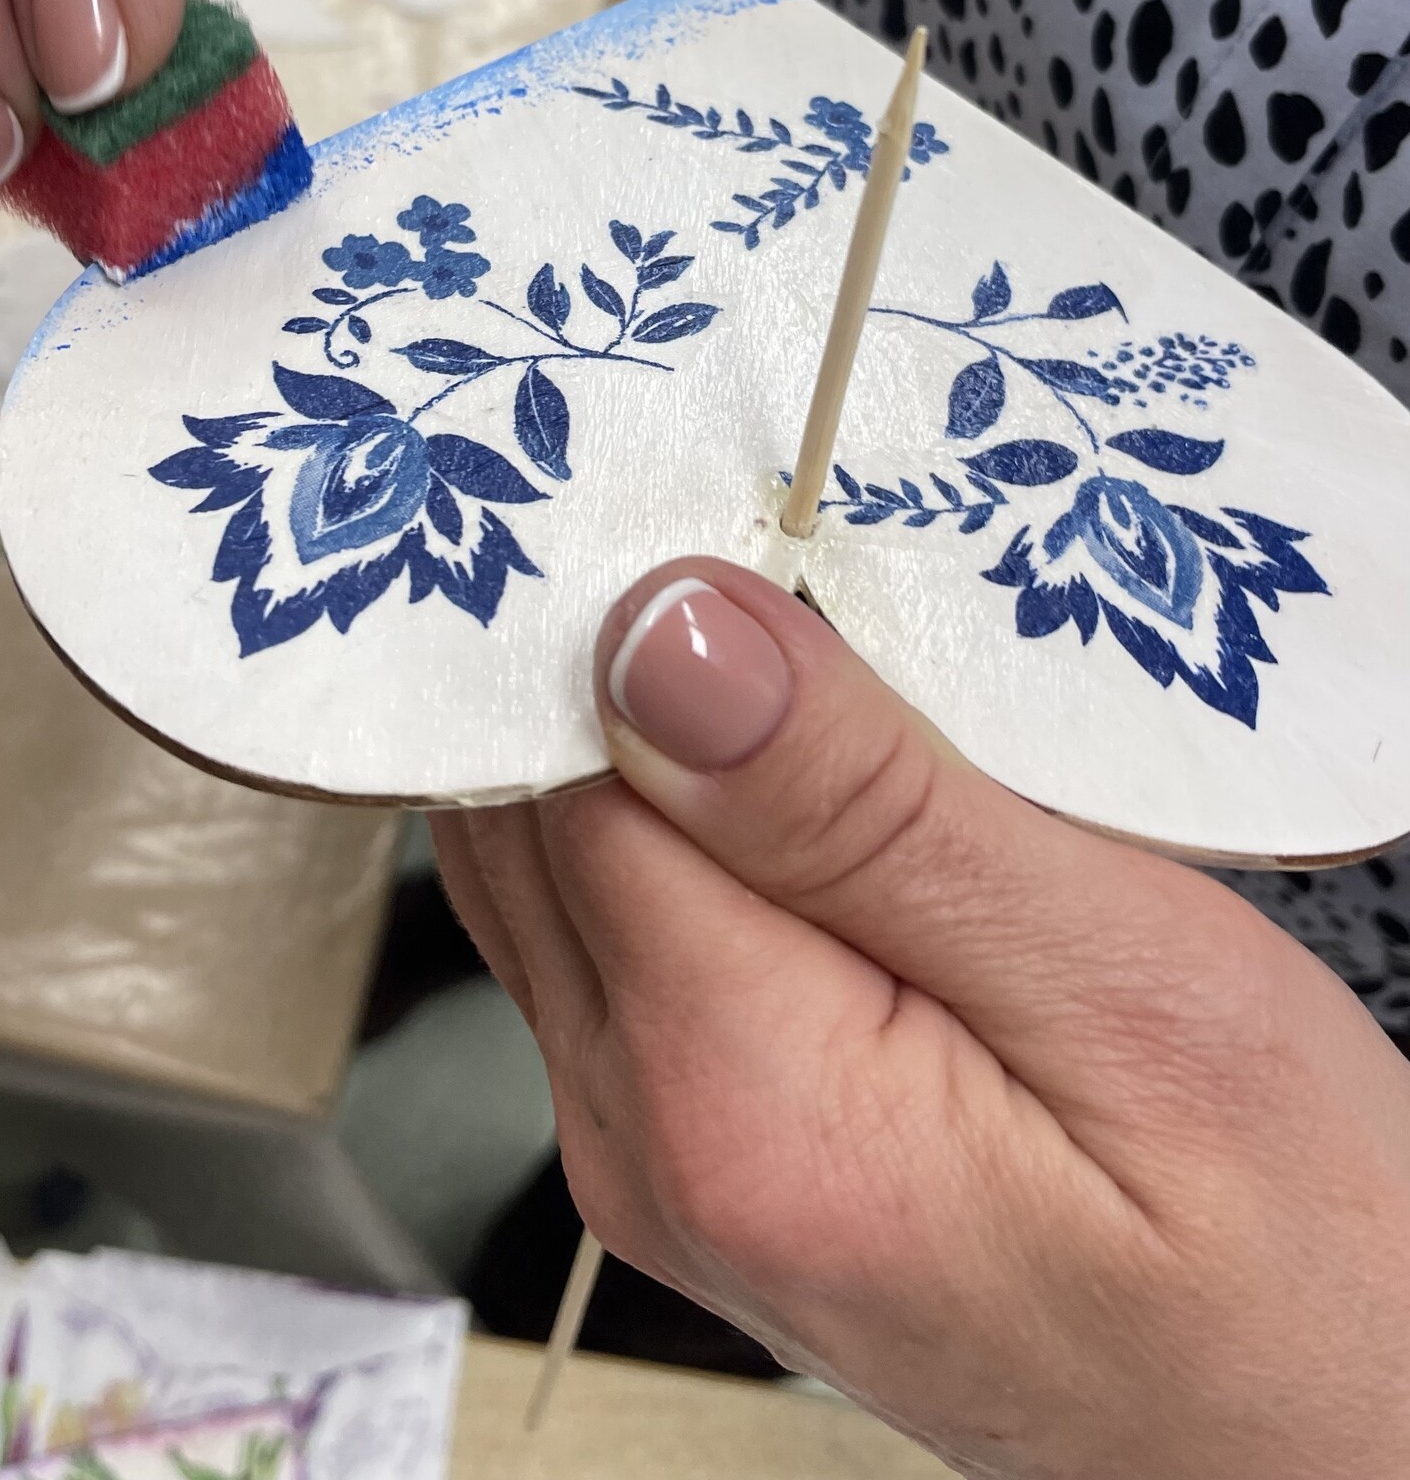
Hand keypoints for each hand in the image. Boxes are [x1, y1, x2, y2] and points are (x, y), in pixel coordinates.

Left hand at [433, 559, 1409, 1479]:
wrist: (1346, 1442)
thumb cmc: (1300, 1258)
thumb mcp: (1128, 989)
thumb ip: (871, 815)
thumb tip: (653, 640)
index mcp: (737, 1097)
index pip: (563, 770)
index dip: (616, 605)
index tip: (699, 480)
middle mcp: (654, 1141)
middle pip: (535, 815)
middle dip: (607, 649)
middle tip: (740, 503)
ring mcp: (671, 1157)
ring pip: (568, 867)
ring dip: (641, 725)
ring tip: (782, 604)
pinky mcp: (717, 1149)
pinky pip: (637, 935)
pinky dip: (684, 817)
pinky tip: (786, 748)